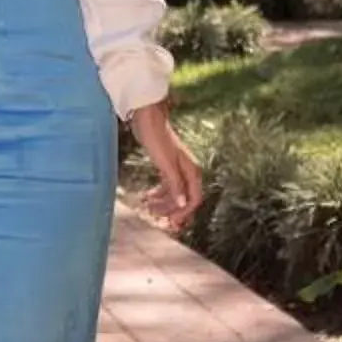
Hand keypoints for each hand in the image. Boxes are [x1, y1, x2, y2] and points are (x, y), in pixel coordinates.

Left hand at [127, 102, 201, 229]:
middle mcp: (187, 171)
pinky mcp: (166, 166)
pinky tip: (147, 198)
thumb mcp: (166, 164)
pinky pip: (166, 186)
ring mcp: (177, 169)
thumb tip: (182, 205)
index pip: (194, 199)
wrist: (147, 119)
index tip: (171, 222)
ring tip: (148, 209)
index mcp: (191, 171)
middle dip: (173, 211)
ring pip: (174, 194)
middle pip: (184, 199)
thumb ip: (175, 184)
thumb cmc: (157, 138)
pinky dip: (158, 194)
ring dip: (163, 204)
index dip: (184, 213)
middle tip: (158, 220)